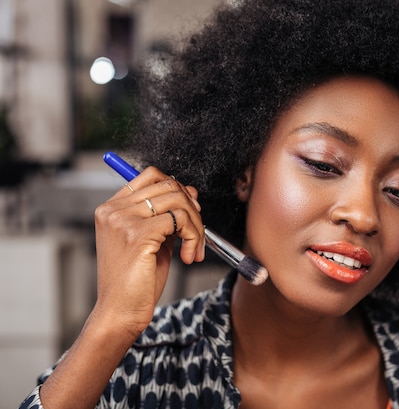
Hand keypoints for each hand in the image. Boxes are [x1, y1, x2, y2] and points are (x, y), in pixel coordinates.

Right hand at [92, 167, 205, 336]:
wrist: (120, 312)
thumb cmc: (136, 281)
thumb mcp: (153, 240)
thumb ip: (167, 215)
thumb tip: (191, 192)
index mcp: (112, 208)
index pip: (151, 175)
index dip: (177, 188)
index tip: (190, 211)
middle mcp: (114, 210)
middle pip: (168, 185)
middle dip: (192, 208)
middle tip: (197, 234)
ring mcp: (123, 220)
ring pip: (178, 201)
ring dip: (196, 226)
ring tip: (194, 249)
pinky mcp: (137, 234)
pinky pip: (180, 220)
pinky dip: (193, 237)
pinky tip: (188, 257)